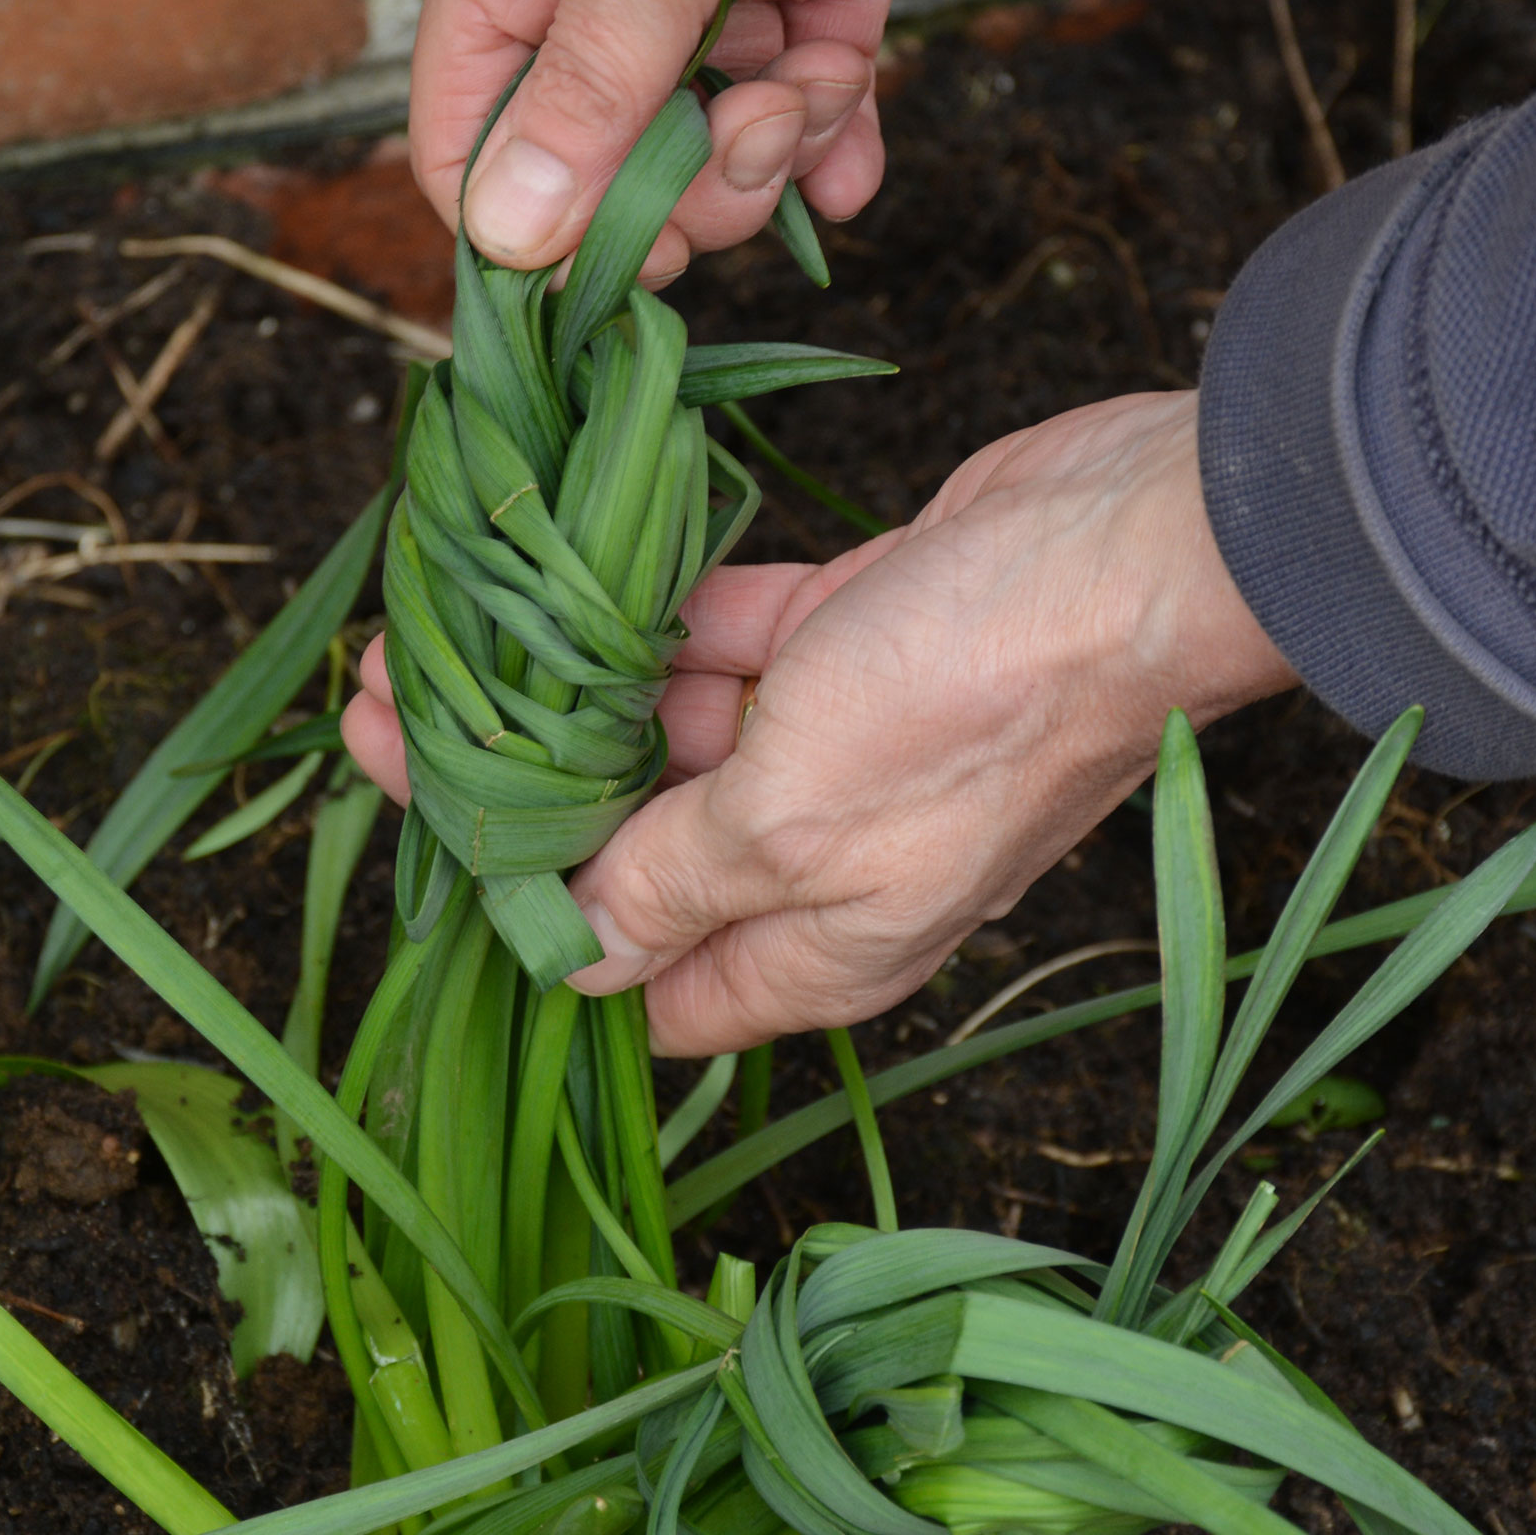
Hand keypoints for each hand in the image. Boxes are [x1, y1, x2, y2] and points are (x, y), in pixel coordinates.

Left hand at [343, 392, 1295, 1055]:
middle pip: (641, 846)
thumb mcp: (791, 821)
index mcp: (815, 948)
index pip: (647, 987)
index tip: (431, 855)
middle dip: (523, 787)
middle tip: (399, 708)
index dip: (539, 936)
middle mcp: (823, 863)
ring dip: (572, 687)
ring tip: (445, 627)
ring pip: (676, 733)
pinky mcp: (857, 641)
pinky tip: (568, 577)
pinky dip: (661, 615)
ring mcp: (843, 748)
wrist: (1136, 547)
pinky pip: (733, 640)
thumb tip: (568, 962)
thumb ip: (668, 886)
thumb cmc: (970, 705)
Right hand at [412, 0, 1217, 283]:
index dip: (524, 220)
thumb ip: (589, 96)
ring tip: (814, 96)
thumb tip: (507, 241)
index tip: (605, 274)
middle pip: (604, 155)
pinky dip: (833, 136)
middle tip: (741, 158)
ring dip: (769, 147)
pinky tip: (853, 170)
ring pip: (710, 135)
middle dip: (678, 188)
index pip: (471, 126)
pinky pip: (808, 96)